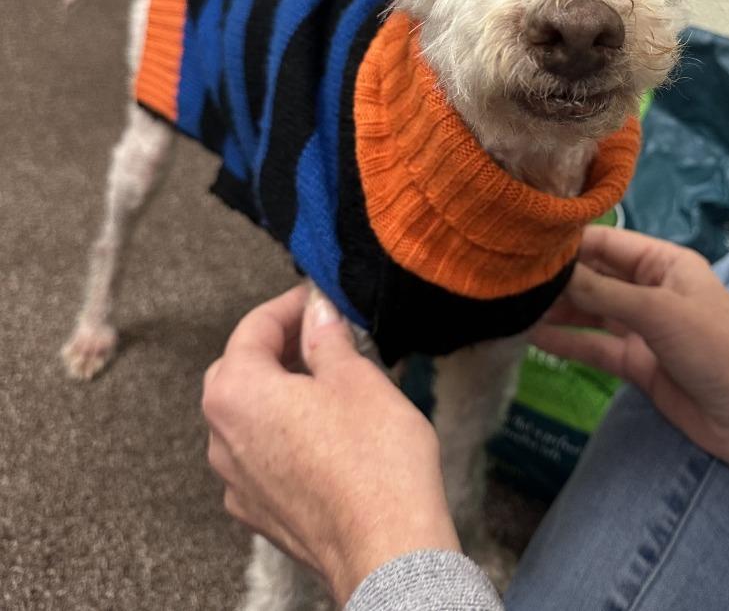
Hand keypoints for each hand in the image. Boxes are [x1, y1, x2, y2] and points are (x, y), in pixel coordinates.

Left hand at [202, 285, 459, 603]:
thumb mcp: (357, 377)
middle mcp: (222, 438)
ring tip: (330, 380)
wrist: (387, 548)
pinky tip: (325, 432)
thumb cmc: (375, 461)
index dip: (289, 305)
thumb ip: (328, 338)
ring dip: (279, 391)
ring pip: (247, 416)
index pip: (252, 328)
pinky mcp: (260, 513)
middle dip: (277, 347)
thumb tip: (318, 313)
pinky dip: (284, 432)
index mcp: (237, 394)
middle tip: (321, 333)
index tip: (318, 298)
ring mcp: (237, 482)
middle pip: (238, 371)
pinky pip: (261, 456)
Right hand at [531, 227, 728, 476]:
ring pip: (590, 311)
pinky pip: (595, 346)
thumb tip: (552, 272)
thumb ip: (604, 292)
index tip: (524, 239)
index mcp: (664, 263)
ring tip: (512, 304)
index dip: (569, 240)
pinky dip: (568, 341)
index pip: (608, 242)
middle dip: (557, 276)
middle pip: (595, 275)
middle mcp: (649, 289)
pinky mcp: (637, 363)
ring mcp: (642, 328)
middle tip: (508, 275)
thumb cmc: (718, 349)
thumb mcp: (659, 312)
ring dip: (557, 309)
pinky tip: (534, 336)